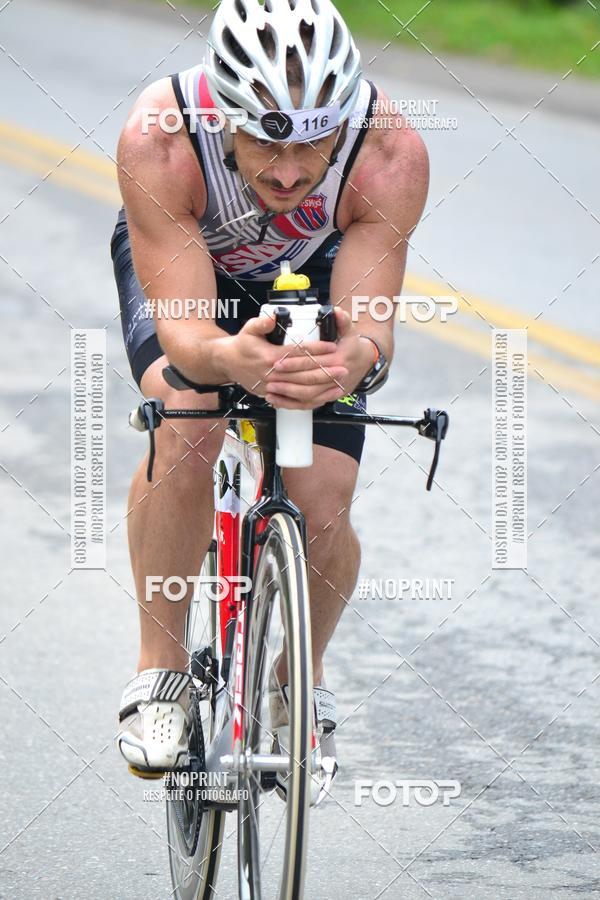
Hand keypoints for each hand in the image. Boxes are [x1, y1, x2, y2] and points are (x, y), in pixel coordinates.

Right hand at [222, 313, 339, 401]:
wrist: (228, 363)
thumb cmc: (242, 345)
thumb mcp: (249, 329)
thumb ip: (263, 323)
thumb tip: (274, 317)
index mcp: (270, 356)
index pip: (297, 353)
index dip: (316, 349)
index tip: (331, 346)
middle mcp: (273, 374)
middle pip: (304, 374)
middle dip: (325, 370)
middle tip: (342, 366)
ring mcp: (274, 387)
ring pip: (302, 389)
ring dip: (323, 386)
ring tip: (340, 381)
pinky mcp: (274, 395)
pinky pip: (296, 401)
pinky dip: (313, 400)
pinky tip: (326, 396)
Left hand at [263, 308, 373, 409]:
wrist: (365, 362)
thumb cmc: (353, 346)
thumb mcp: (350, 330)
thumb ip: (342, 320)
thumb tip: (335, 312)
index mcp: (339, 359)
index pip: (313, 362)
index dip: (295, 362)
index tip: (279, 361)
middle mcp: (336, 376)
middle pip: (309, 380)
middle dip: (288, 379)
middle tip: (270, 377)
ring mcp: (332, 389)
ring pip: (308, 396)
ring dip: (288, 394)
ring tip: (271, 390)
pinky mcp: (328, 397)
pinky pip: (309, 405)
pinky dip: (293, 405)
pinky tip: (278, 402)